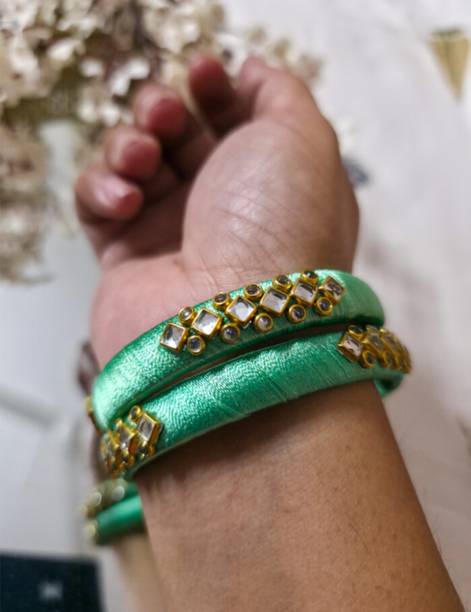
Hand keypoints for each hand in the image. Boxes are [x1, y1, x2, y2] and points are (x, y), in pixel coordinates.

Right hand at [75, 56, 357, 365]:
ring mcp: (171, 235)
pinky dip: (102, 187)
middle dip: (166, 110)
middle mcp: (222, 210)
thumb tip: (252, 72)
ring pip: (133, 161)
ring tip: (143, 157)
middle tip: (165, 115)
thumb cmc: (279, 229)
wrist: (235, 325)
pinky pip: (96, 202)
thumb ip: (282, 93)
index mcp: (268, 183)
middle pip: (179, 136)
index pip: (232, 122)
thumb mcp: (304, 139)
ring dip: (129, 143)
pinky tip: (125, 200)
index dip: (216, 90)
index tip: (205, 72)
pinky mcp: (125, 259)